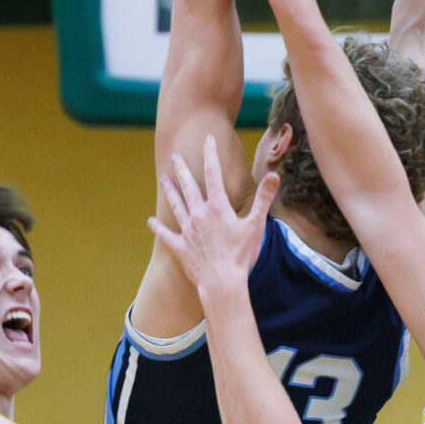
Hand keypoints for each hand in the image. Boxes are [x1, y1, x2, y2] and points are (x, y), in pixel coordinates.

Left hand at [149, 140, 278, 295]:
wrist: (222, 283)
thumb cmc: (241, 255)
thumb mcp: (256, 225)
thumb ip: (264, 198)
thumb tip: (274, 175)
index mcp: (218, 207)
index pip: (213, 174)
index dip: (210, 155)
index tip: (207, 140)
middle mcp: (199, 215)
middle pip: (189, 186)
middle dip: (182, 169)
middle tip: (175, 156)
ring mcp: (187, 231)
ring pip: (176, 205)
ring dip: (169, 191)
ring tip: (162, 179)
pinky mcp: (181, 248)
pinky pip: (167, 235)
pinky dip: (158, 228)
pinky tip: (150, 221)